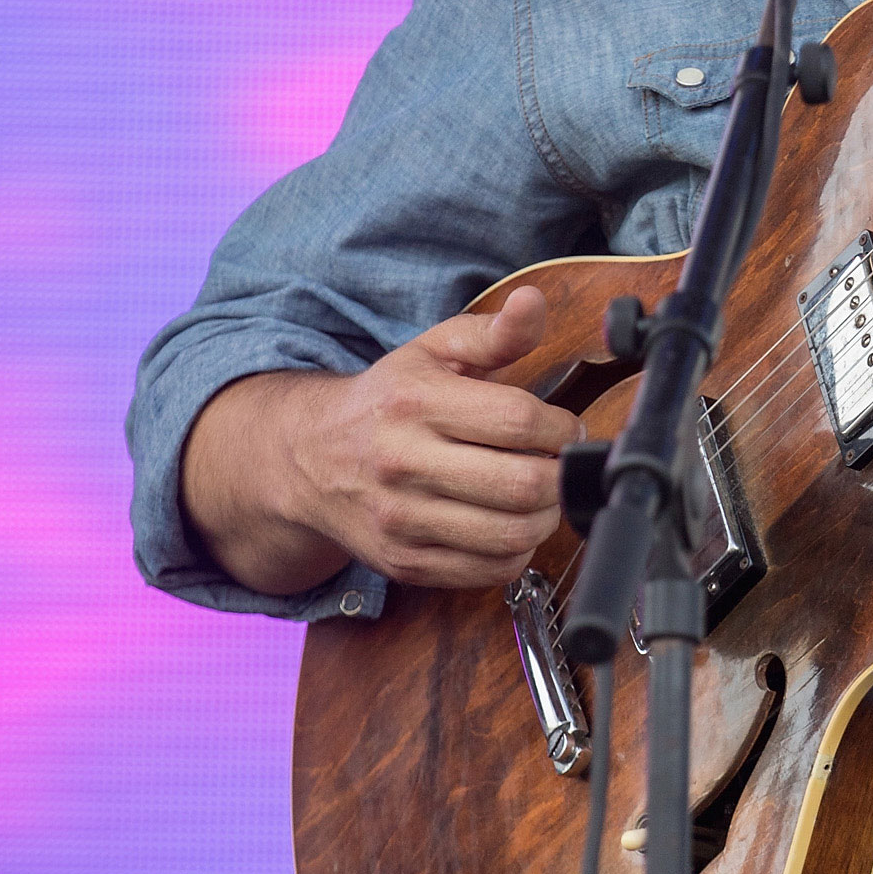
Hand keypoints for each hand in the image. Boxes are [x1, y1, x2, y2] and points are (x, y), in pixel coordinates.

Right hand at [183, 286, 583, 593]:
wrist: (308, 458)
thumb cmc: (387, 400)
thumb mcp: (434, 351)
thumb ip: (493, 331)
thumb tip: (534, 302)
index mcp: (415, 403)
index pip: (518, 421)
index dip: (561, 427)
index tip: (564, 428)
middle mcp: (402, 463)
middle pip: (522, 485)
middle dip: (560, 476)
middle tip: (559, 465)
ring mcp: (401, 520)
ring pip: (511, 536)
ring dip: (545, 517)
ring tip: (539, 495)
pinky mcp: (404, 563)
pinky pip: (488, 571)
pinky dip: (516, 551)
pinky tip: (509, 523)